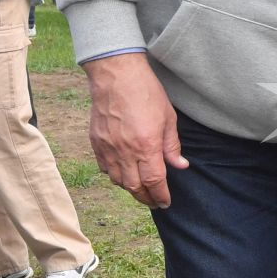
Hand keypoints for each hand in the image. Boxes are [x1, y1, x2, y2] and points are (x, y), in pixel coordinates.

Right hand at [85, 53, 187, 208]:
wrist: (116, 75)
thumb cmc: (146, 92)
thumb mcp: (168, 118)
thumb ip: (172, 146)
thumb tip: (180, 166)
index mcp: (146, 146)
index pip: (154, 181)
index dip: (160, 195)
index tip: (165, 202)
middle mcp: (125, 151)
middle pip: (134, 187)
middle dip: (145, 198)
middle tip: (154, 200)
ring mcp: (108, 147)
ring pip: (117, 180)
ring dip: (129, 188)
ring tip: (140, 188)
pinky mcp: (96, 141)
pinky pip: (104, 167)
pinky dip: (114, 175)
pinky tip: (122, 172)